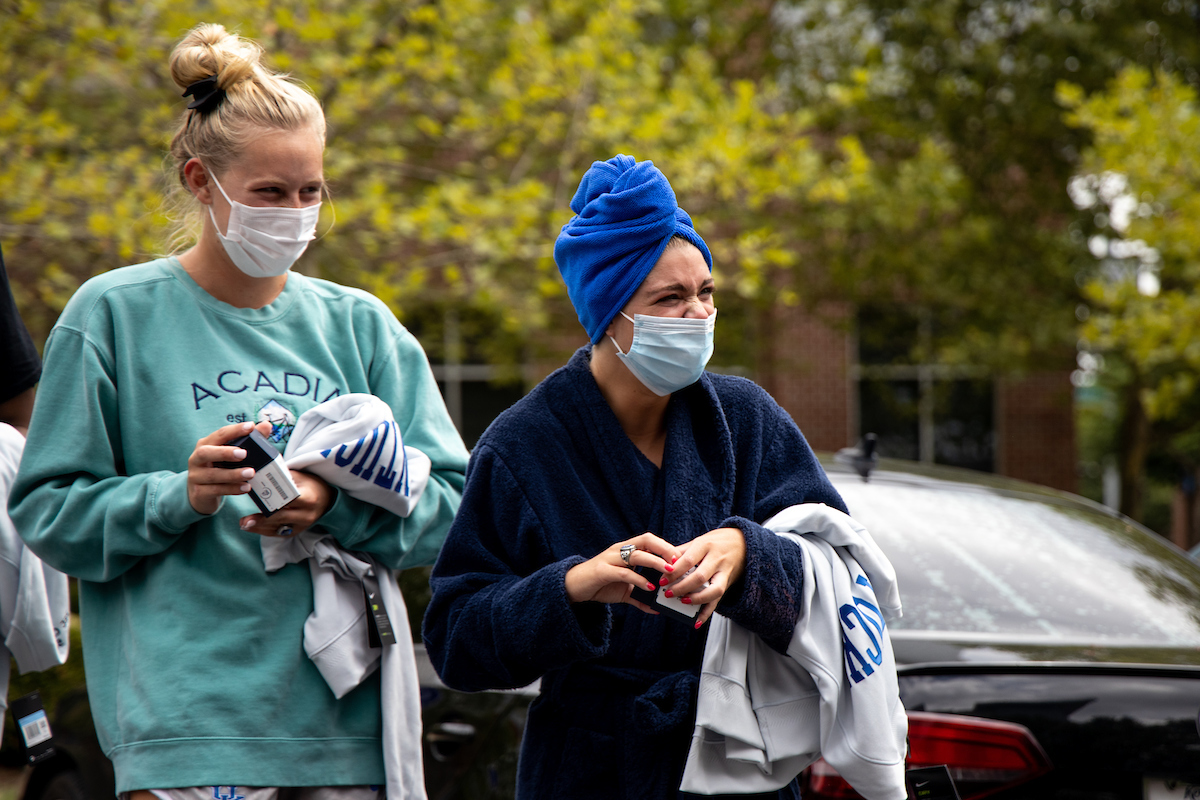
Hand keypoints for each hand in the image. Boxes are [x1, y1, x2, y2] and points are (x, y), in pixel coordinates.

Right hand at [187, 421, 273, 514]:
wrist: (201, 495)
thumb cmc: (219, 469)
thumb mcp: (230, 455)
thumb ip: (249, 441)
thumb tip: (266, 426)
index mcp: (205, 445)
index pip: (219, 434)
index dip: (235, 430)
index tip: (251, 427)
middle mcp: (196, 459)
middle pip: (205, 453)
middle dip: (225, 452)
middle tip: (244, 453)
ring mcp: (195, 476)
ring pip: (212, 475)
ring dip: (233, 474)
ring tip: (251, 473)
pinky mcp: (198, 493)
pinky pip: (215, 490)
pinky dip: (232, 489)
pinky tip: (245, 487)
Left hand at [239, 470, 334, 537]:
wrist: (327, 500)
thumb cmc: (311, 485)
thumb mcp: (300, 476)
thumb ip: (282, 477)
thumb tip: (259, 473)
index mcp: (308, 498)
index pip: (289, 501)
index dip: (273, 503)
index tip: (258, 503)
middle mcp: (306, 514)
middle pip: (281, 517)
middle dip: (261, 520)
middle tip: (244, 521)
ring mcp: (302, 525)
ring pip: (278, 528)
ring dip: (259, 528)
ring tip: (244, 524)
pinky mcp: (296, 531)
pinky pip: (278, 533)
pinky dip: (264, 530)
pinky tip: (252, 527)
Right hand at [564, 532, 681, 614]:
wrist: (573, 587)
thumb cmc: (600, 585)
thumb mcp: (624, 590)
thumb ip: (640, 596)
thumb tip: (657, 608)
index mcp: (625, 550)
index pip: (649, 540)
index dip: (665, 546)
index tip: (680, 558)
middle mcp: (619, 550)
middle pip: (645, 540)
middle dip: (664, 549)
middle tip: (678, 562)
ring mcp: (610, 558)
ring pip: (636, 554)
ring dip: (655, 562)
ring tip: (669, 572)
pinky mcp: (602, 571)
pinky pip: (624, 573)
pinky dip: (639, 580)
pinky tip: (650, 588)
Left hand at [661, 527, 745, 627]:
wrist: (742, 543)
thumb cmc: (716, 541)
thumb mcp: (699, 540)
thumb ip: (682, 551)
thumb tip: (663, 564)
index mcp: (706, 545)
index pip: (688, 560)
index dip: (674, 572)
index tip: (662, 581)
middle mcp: (717, 559)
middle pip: (700, 576)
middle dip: (682, 587)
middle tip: (668, 593)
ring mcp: (725, 572)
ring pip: (714, 589)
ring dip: (697, 599)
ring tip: (683, 601)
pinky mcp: (728, 583)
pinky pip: (718, 600)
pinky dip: (707, 613)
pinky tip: (697, 621)